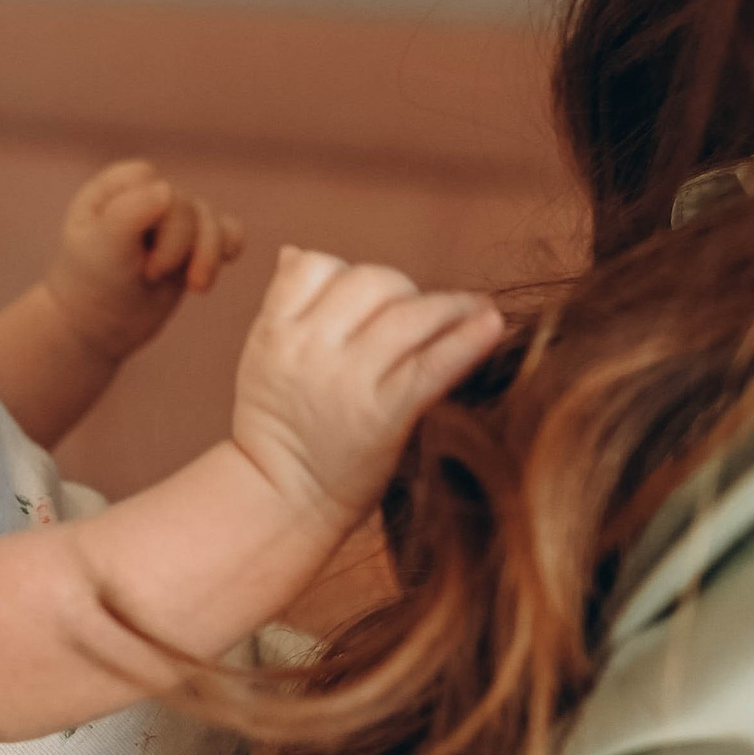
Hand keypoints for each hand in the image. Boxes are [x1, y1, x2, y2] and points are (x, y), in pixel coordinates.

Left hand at [44, 159, 241, 364]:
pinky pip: (228, 231)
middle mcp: (146, 198)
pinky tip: (222, 265)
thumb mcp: (101, 250)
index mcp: (114, 189)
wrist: (99, 327)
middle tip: (151, 275)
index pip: (148, 179)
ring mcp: (173, 222)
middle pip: (185, 204)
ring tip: (197, 287)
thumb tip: (166, 189)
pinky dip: (229, 247)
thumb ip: (128, 215)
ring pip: (211, 219)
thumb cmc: (90, 285)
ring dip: (208, 254)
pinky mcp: (194, 245)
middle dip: (178, 244)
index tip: (134, 252)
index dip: (150, 214)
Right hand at [230, 248, 503, 529]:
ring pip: (407, 312)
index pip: (315, 265)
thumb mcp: (263, 360)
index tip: (369, 300)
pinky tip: (490, 324)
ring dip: (448, 306)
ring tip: (472, 310)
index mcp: (274, 332)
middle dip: (402, 289)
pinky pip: (433, 364)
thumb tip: (295, 252)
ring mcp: (348, 381)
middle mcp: (309, 349)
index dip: (346, 276)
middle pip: (370, 281)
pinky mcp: (385, 415)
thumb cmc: (280, 429)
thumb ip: (283, 307)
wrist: (280, 502)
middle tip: (422, 315)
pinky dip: (467, 340)